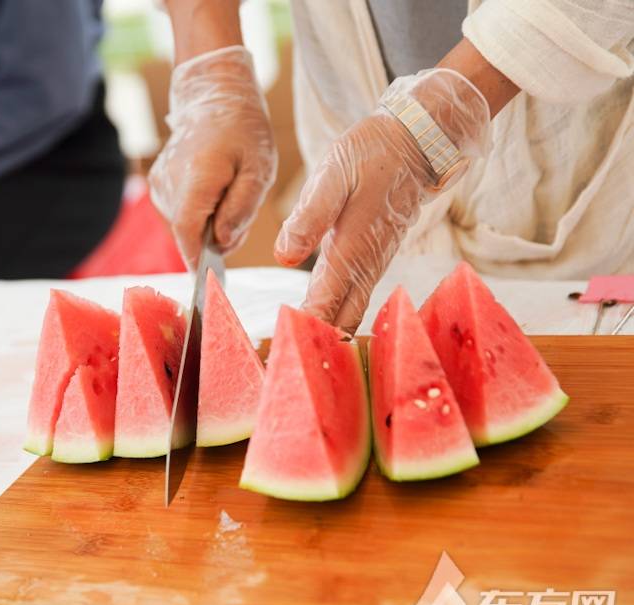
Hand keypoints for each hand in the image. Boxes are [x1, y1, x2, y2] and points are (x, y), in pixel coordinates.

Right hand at [149, 45, 276, 266]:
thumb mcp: (259, 169)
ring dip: (206, 225)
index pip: (189, 237)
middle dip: (214, 240)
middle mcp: (169, 186)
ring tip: (228, 197)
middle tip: (239, 220)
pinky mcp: (158, 185)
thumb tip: (221, 240)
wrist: (213, 96)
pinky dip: (197, 213)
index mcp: (196, 181)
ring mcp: (159, 186)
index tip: (214, 285)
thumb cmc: (243, 131)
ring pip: (183, 227)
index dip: (201, 264)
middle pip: (188, 236)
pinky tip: (213, 193)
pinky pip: (179, 214)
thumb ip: (241, 209)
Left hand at [275, 68, 490, 333]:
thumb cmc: (372, 156)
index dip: (302, 334)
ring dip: (326, 337)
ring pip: (350, 315)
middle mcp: (364, 268)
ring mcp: (372, 266)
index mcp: (350, 253)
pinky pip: (355, 300)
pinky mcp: (373, 259)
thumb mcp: (333, 177)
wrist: (417, 144)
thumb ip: (309, 218)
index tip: (280, 355)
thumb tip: (284, 257)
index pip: (323, 309)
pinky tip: (318, 328)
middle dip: (315, 348)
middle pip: (340, 324)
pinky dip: (336, 317)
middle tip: (285, 367)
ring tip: (296, 356)